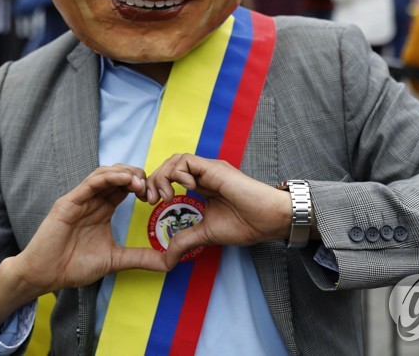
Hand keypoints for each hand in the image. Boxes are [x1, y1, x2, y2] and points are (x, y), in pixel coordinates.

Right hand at [0, 165, 175, 324]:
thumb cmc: (73, 266)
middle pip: (117, 175)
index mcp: (102, 209)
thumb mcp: (115, 260)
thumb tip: (170, 262)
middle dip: (136, 176)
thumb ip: (141, 258)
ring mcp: (79, 199)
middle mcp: (92, 200)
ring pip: (104, 174)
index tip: (155, 197)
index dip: (142, 186)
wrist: (44, 275)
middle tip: (151, 187)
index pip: (125, 187)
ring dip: (125, 173)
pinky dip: (109, 177)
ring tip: (140, 183)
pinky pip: (90, 183)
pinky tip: (125, 180)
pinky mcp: (68, 202)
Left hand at [144, 154, 291, 263]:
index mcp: (203, 186)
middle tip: (149, 200)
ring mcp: (209, 170)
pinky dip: (177, 173)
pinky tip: (180, 190)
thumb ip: (186, 240)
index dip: (158, 186)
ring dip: (163, 176)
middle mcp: (205, 174)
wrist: (269, 220)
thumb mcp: (207, 234)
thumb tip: (167, 258)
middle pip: (170, 166)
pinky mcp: (214, 169)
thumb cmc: (246, 224)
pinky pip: (187, 161)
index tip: (151, 204)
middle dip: (154, 180)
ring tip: (163, 196)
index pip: (173, 176)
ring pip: (176, 160)